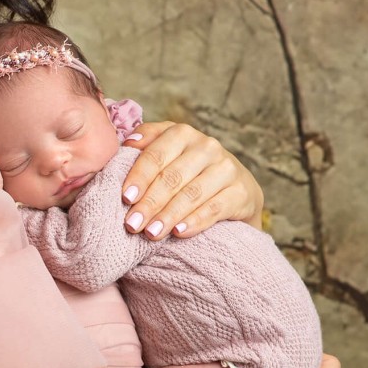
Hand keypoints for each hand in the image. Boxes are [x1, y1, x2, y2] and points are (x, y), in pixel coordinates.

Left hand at [118, 120, 264, 238]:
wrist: (236, 190)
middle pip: (172, 176)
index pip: (156, 154)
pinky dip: (195, 221)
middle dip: (150, 202)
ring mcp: (227, 168)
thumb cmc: (190, 172)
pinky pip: (215, 208)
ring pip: (192, 193)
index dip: (140, 176)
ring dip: (168, 215)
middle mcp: (207, 147)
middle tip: (132, 224)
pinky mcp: (242, 191)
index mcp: (182, 134)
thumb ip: (147, 143)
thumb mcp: (168, 152)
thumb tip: (128, 144)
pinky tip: (179, 232)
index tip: (125, 197)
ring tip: (151, 233)